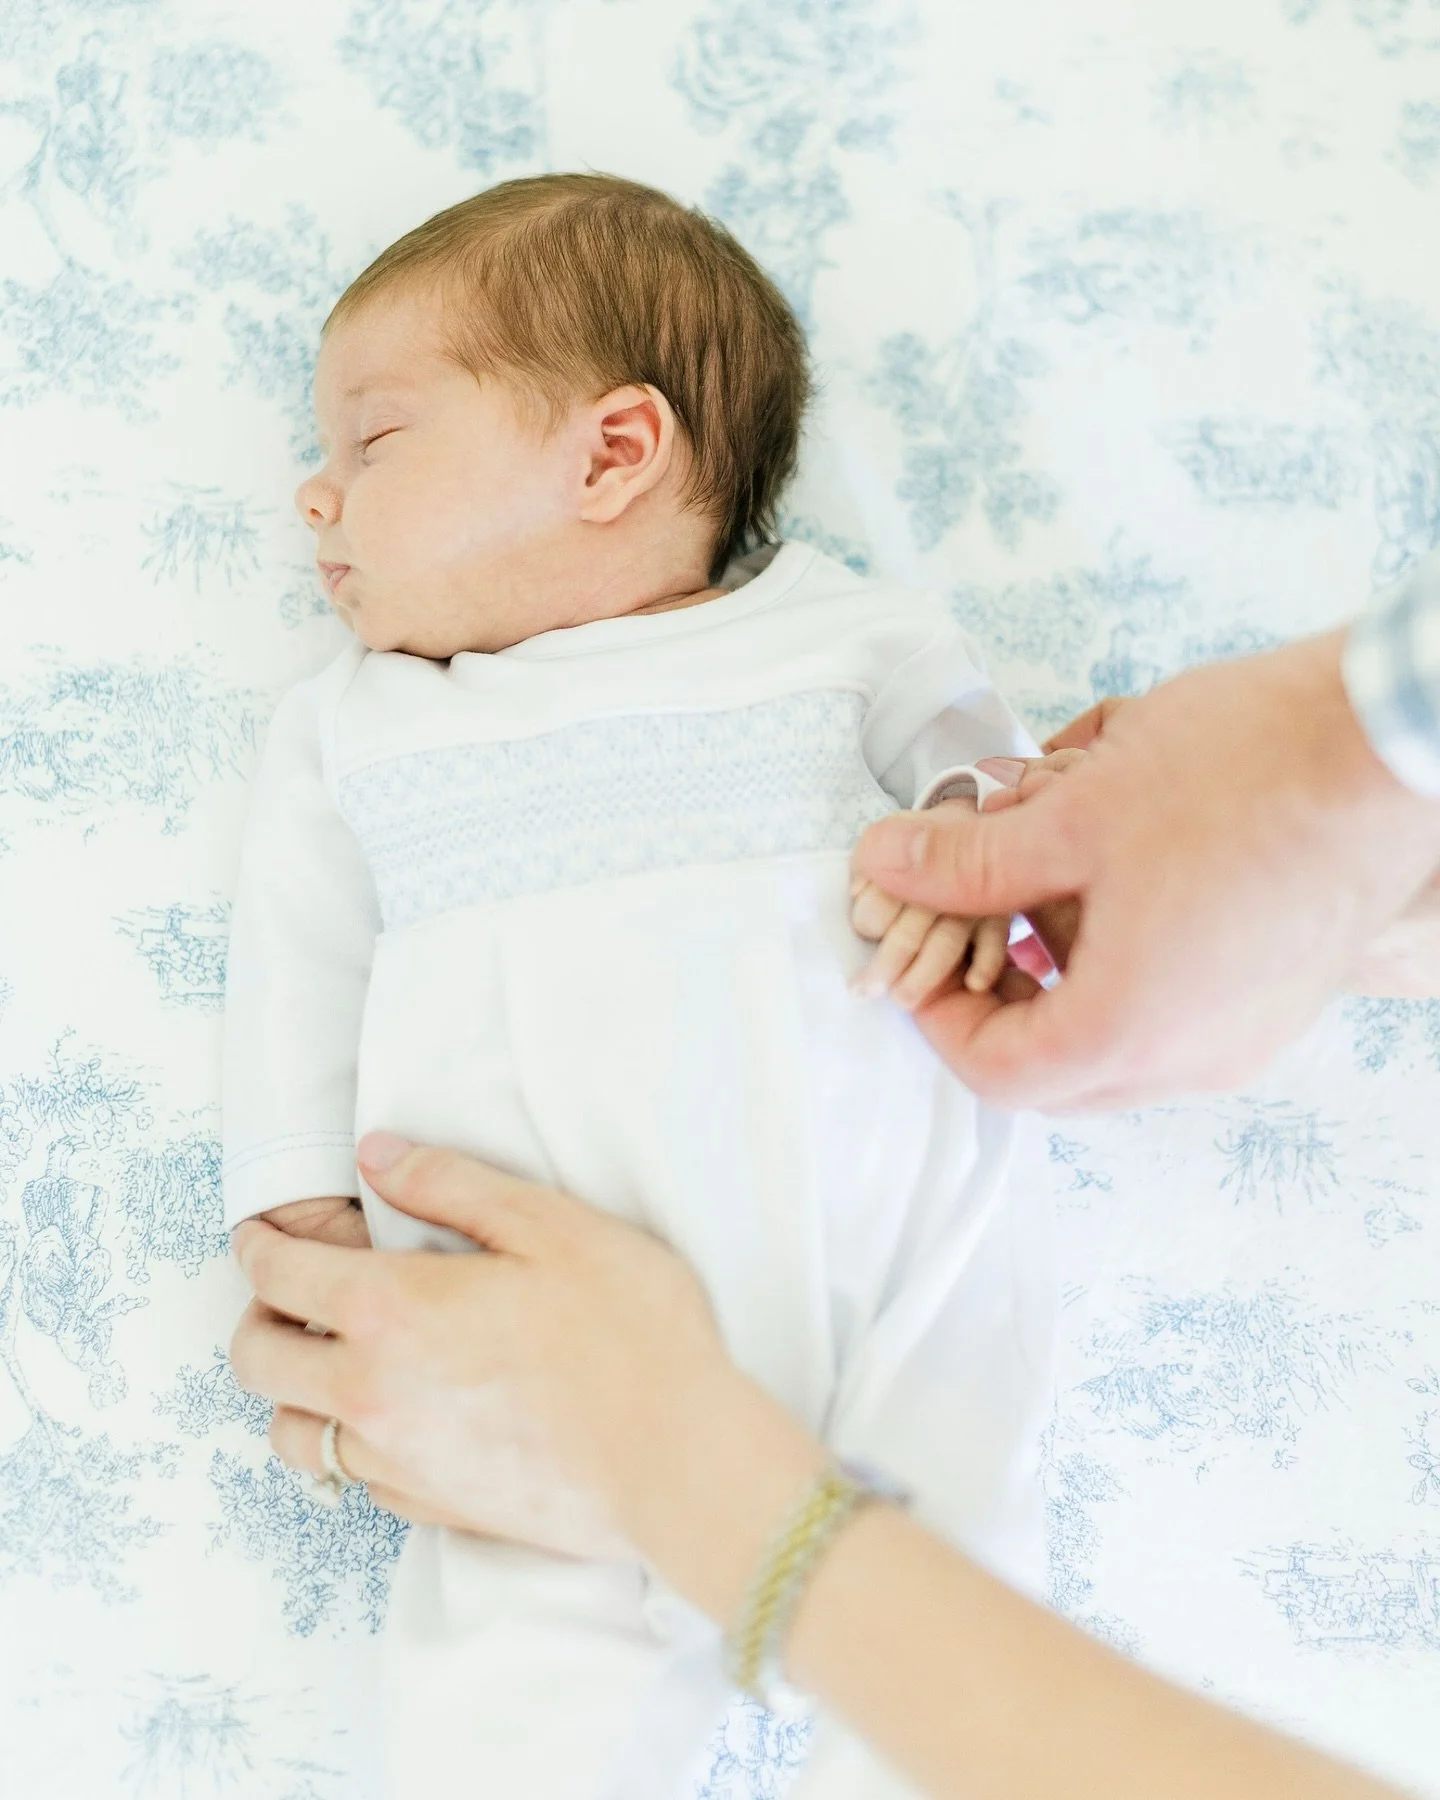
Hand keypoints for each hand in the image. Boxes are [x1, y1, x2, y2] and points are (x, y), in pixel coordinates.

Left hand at [228, 1135, 815, 1591]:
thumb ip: (450, 1183)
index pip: (277, 1275)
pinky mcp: (431, 1509)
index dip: (256, 1245)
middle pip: (258, 1361)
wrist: (677, 1462)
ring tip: (334, 1361)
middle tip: (289, 1293)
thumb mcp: (548, 1225)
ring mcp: (395, 1462)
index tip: (258, 1234)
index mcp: (389, 1310)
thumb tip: (376, 1155)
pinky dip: (351, 1443)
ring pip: (293, 1433)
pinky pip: (352, 1477)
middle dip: (257, 1318)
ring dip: (295, 1392)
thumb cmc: (627, 1333)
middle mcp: (369, 1393)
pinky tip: (395, 1417)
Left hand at [849, 629, 1439, 1108]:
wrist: (1389, 742)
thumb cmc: (1246, 775)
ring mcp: (1248, 1032)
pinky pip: (1177, 1014)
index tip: (915, 958)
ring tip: (1041, 888)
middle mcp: (1195, 1056)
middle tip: (966, 927)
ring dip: (1061, 981)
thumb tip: (886, 864)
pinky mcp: (1279, 994)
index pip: (1000, 1074)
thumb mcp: (1076, 815)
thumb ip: (969, 860)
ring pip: (1118, 1045)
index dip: (937, 1021)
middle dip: (996, 1005)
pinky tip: (1114, 884)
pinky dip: (1124, 968)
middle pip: (1058, 1073)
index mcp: (1133, 1029)